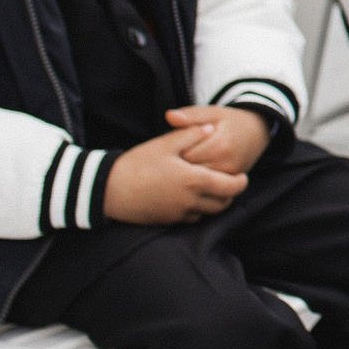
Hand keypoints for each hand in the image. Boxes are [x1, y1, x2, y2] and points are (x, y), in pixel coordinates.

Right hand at [103, 126, 247, 224]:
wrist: (107, 190)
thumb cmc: (136, 164)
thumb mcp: (164, 144)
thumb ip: (190, 134)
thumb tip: (209, 127)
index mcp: (195, 180)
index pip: (232, 186)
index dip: (241, 182)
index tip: (241, 175)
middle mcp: (191, 201)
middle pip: (224, 203)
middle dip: (229, 193)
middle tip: (228, 181)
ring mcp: (179, 214)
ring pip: (208, 213)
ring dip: (214, 202)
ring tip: (209, 187)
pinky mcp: (167, 221)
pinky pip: (191, 218)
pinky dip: (197, 210)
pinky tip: (190, 196)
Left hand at [166, 105, 272, 173]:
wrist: (257, 131)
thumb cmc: (230, 121)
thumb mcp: (212, 113)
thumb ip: (190, 115)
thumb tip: (169, 116)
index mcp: (219, 144)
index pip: (185, 154)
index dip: (173, 151)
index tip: (169, 147)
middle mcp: (226, 163)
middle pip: (189, 171)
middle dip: (177, 165)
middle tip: (171, 158)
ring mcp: (229, 175)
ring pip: (197, 182)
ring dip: (187, 174)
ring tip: (179, 166)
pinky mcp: (230, 183)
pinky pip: (207, 186)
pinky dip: (197, 181)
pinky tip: (192, 173)